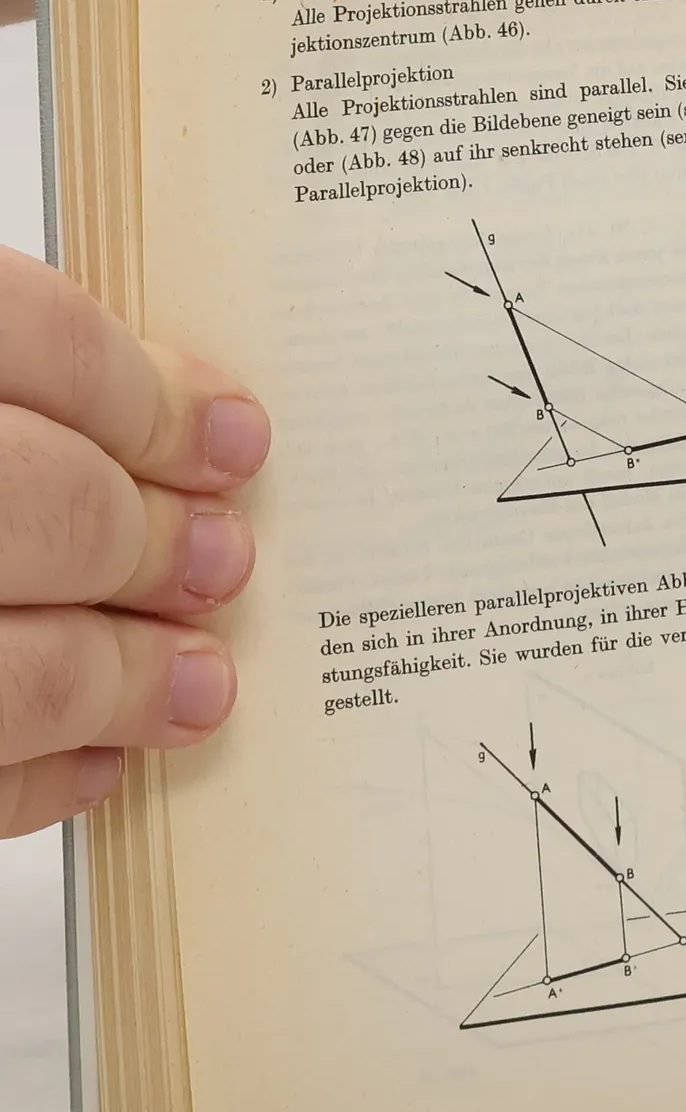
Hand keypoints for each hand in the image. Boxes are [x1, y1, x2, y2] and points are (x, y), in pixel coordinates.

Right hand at [0, 248, 268, 837]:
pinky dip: (33, 777)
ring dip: (121, 680)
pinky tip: (92, 760)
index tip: (236, 440)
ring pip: (14, 669)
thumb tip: (192, 420)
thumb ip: (34, 379)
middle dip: (154, 541)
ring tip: (198, 683)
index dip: (147, 394)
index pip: (24, 334)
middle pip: (42, 505)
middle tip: (225, 562)